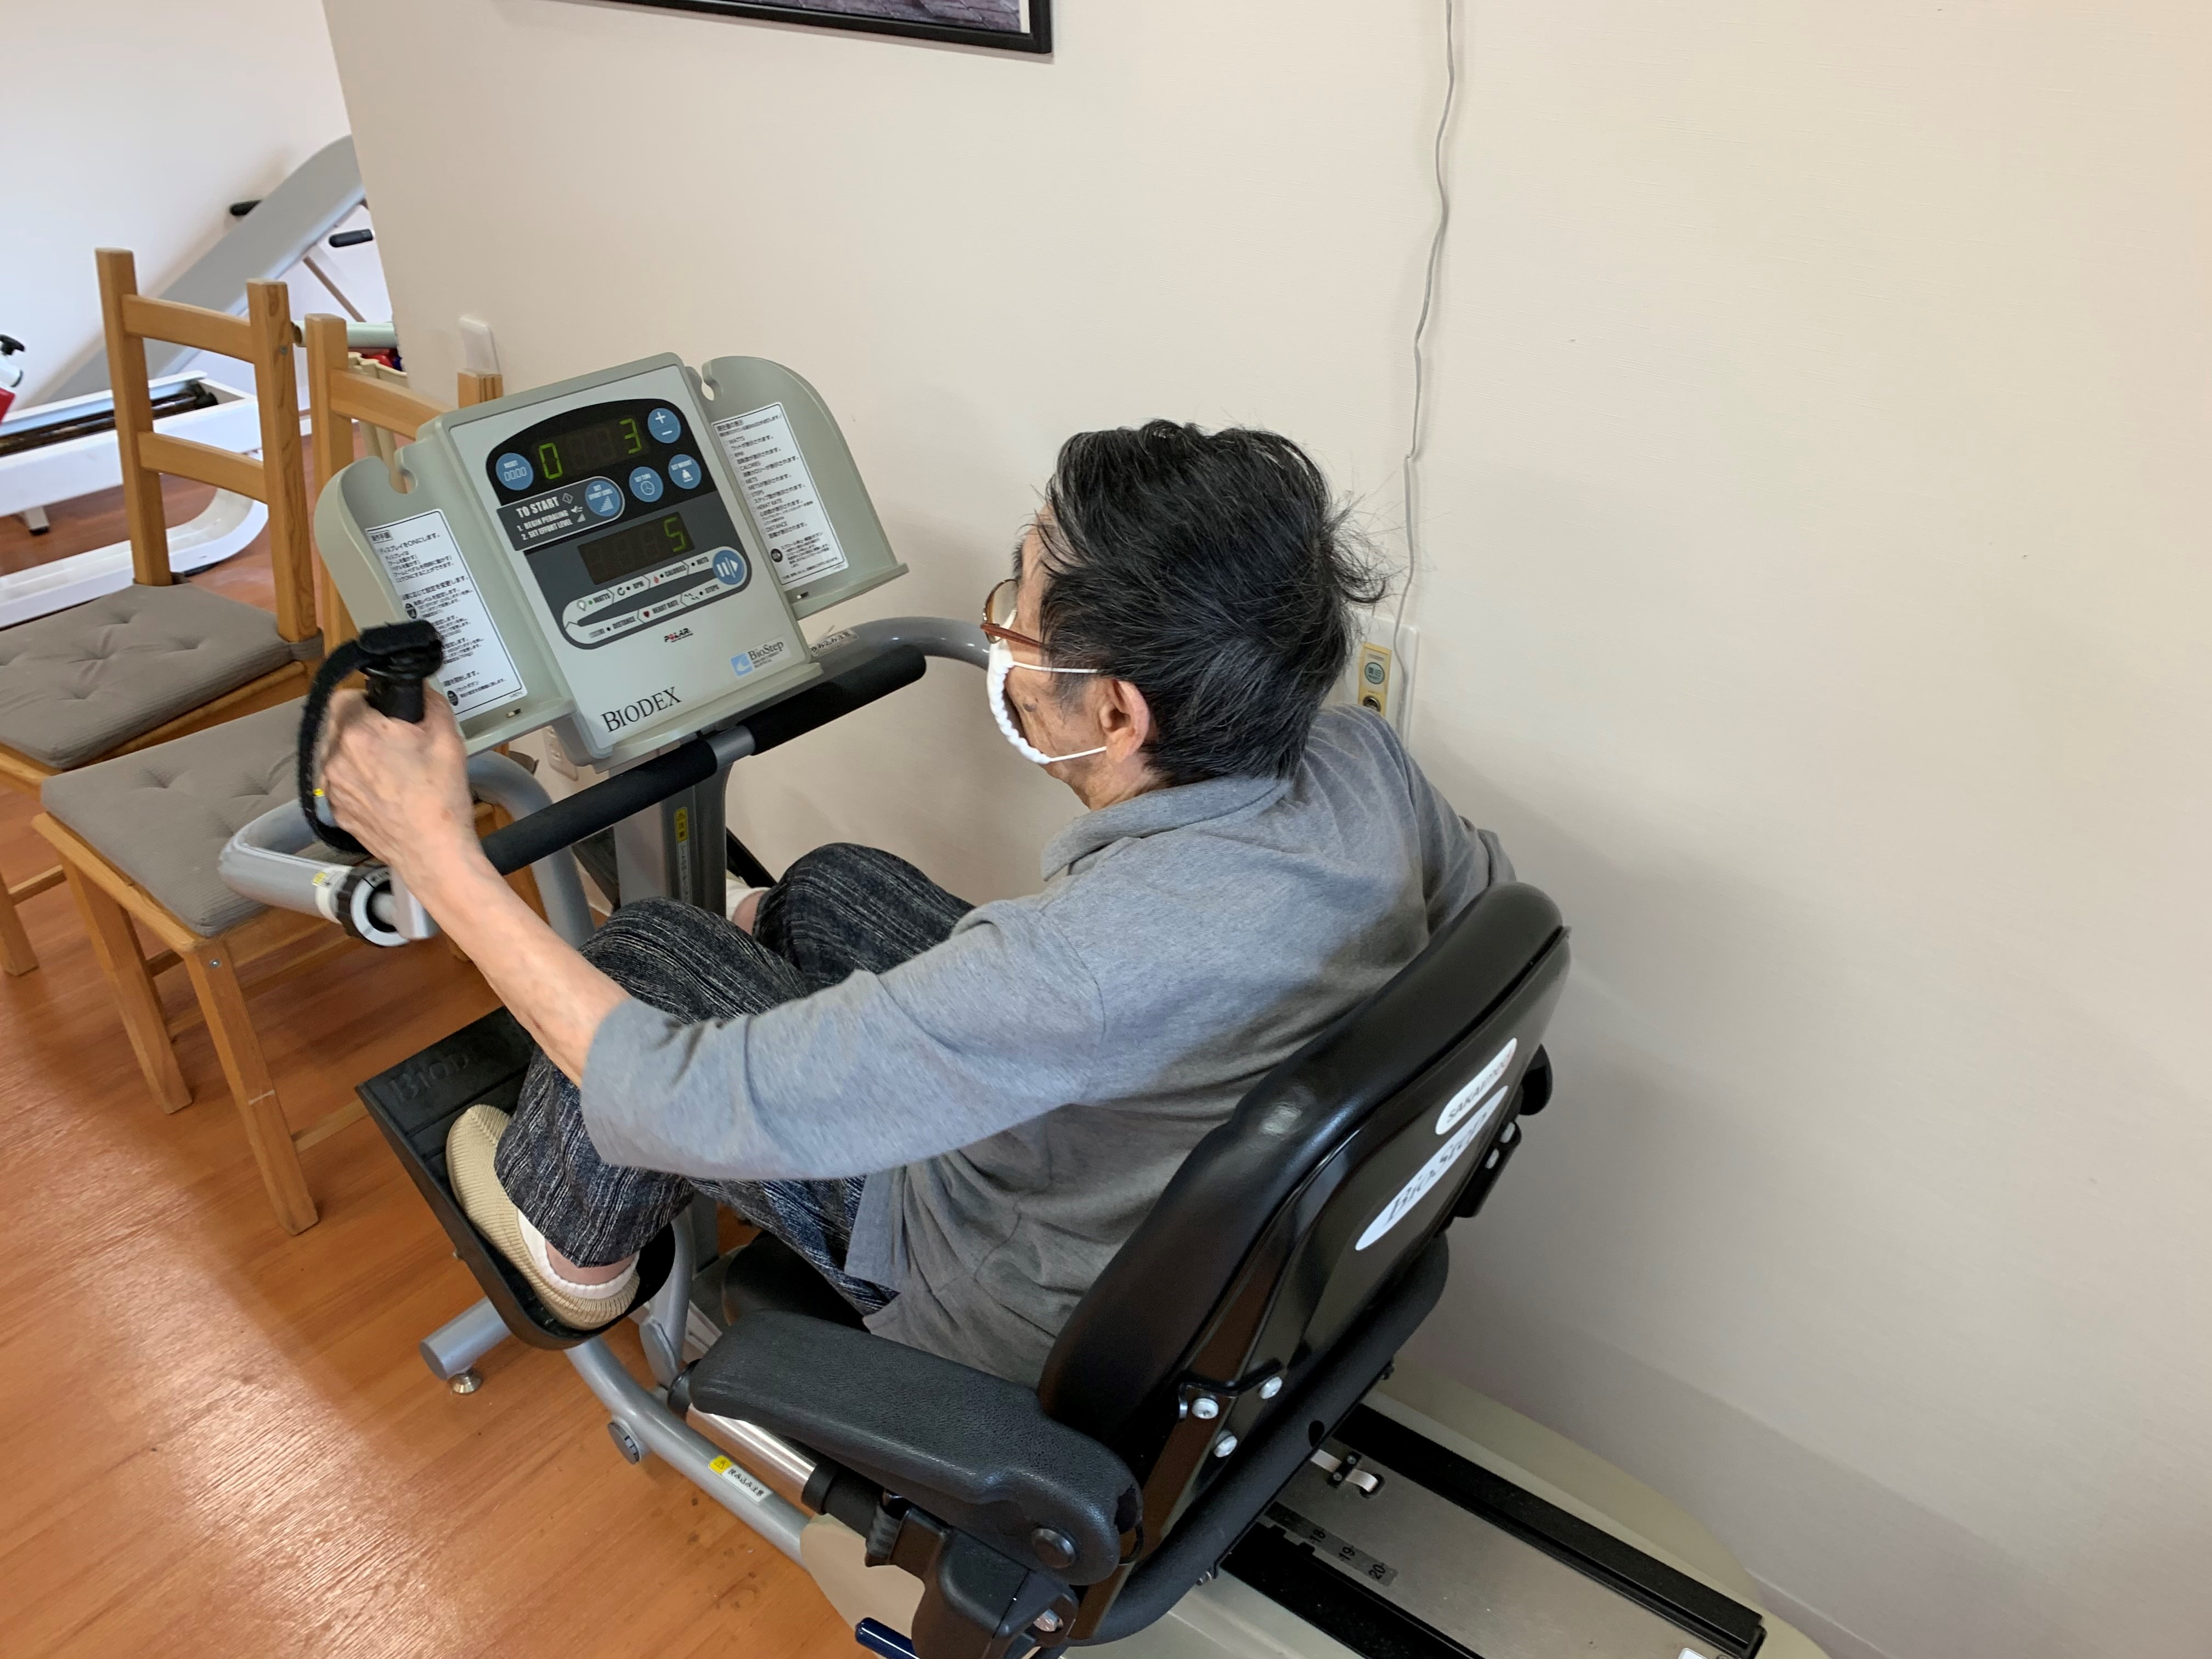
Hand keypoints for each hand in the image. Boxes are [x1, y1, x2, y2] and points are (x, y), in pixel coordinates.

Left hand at [319, 688, 483, 897]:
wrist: (432, 850)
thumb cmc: (439, 799)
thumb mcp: (447, 738)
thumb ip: (430, 702)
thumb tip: (420, 689)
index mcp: (358, 733)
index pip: (344, 696)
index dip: (366, 700)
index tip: (384, 713)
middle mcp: (335, 757)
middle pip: (338, 725)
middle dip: (362, 728)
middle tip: (394, 742)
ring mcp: (331, 786)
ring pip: (336, 754)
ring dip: (356, 754)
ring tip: (390, 769)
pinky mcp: (334, 810)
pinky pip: (339, 782)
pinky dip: (356, 781)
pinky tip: (384, 791)